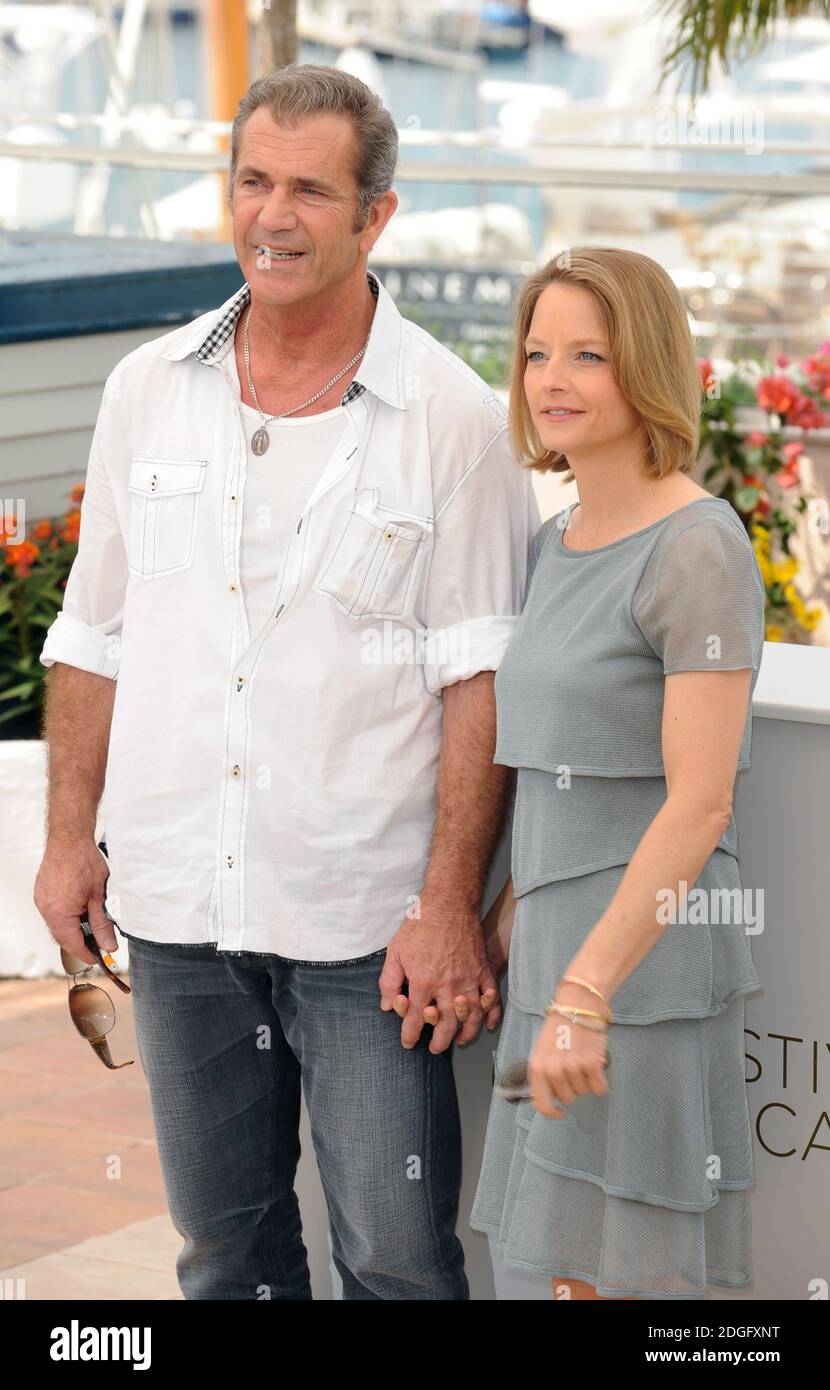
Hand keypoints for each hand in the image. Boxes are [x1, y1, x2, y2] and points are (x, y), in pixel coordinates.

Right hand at [33, 837, 116, 966]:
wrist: (69, 838)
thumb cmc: (85, 862)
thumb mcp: (100, 896)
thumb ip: (103, 924)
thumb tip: (108, 945)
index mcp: (60, 913)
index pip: (72, 944)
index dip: (87, 954)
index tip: (99, 959)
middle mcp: (46, 909)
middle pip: (63, 937)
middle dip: (81, 942)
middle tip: (99, 942)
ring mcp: (41, 901)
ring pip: (57, 925)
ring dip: (74, 928)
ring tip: (92, 921)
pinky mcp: (41, 893)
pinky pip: (53, 913)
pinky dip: (66, 916)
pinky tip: (80, 908)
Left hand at [379, 896, 500, 1052]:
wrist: (449, 903)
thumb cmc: (420, 925)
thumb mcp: (395, 951)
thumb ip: (389, 981)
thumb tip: (388, 1005)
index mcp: (424, 983)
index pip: (416, 1019)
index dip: (411, 1034)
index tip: (409, 1042)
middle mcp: (448, 986)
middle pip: (445, 1024)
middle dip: (439, 1041)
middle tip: (434, 1048)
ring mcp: (469, 979)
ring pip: (470, 1017)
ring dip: (465, 1033)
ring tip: (458, 1041)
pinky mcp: (483, 970)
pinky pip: (491, 998)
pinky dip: (491, 1014)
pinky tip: (487, 1024)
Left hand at [528, 1008, 608, 1118]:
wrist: (578, 1006)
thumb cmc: (559, 1028)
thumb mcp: (542, 1051)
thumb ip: (543, 1075)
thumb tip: (549, 1098)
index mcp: (537, 1067)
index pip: (542, 1104)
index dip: (552, 1112)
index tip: (560, 1113)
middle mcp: (553, 1070)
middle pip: (568, 1098)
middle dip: (572, 1087)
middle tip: (574, 1067)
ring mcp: (573, 1068)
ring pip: (584, 1092)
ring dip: (586, 1080)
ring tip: (583, 1059)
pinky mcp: (592, 1064)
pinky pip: (599, 1088)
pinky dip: (600, 1080)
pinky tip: (596, 1065)